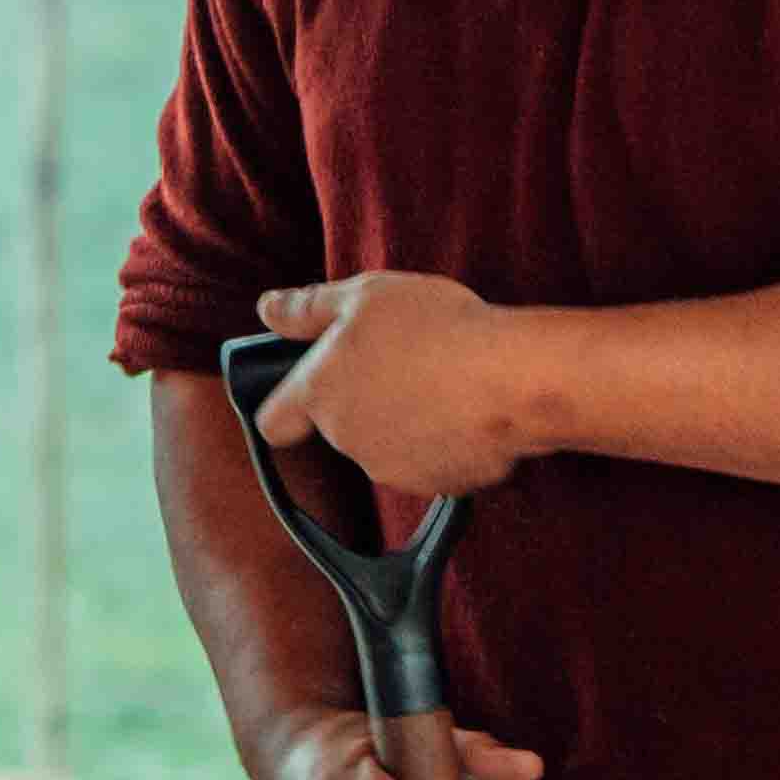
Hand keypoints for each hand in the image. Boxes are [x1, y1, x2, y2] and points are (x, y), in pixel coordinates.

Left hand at [253, 271, 547, 499]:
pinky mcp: (440, 485)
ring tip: (444, 382)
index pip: (274, 422)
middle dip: (367, 401)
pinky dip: (449, 443)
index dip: (287, 409)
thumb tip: (268, 309)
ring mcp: (393, 467)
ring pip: (390, 446)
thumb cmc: (438, 329)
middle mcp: (347, 439)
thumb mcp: (365, 295)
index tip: (306, 394)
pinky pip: (438, 462)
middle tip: (406, 362)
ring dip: (408, 422)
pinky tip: (471, 410)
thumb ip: (308, 307)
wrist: (512, 380)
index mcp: (320, 393)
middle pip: (343, 427)